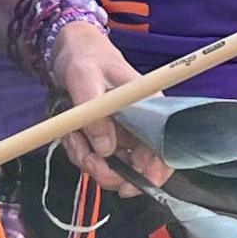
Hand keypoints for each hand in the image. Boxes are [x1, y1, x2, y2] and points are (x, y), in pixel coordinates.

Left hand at [44, 24, 160, 181]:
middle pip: (138, 168)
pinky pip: (95, 159)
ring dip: (88, 160)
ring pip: (113, 167)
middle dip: (110, 174)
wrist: (72, 51)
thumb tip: (105, 150)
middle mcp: (140, 126)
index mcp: (149, 110)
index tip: (129, 186)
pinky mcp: (106, 138)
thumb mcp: (85, 79)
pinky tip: (71, 134)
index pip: (165, 150)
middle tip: (88, 163)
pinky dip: (80, 153)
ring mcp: (123, 134)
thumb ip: (94, 114)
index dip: (154, 174)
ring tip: (72, 136)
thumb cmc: (86, 57)